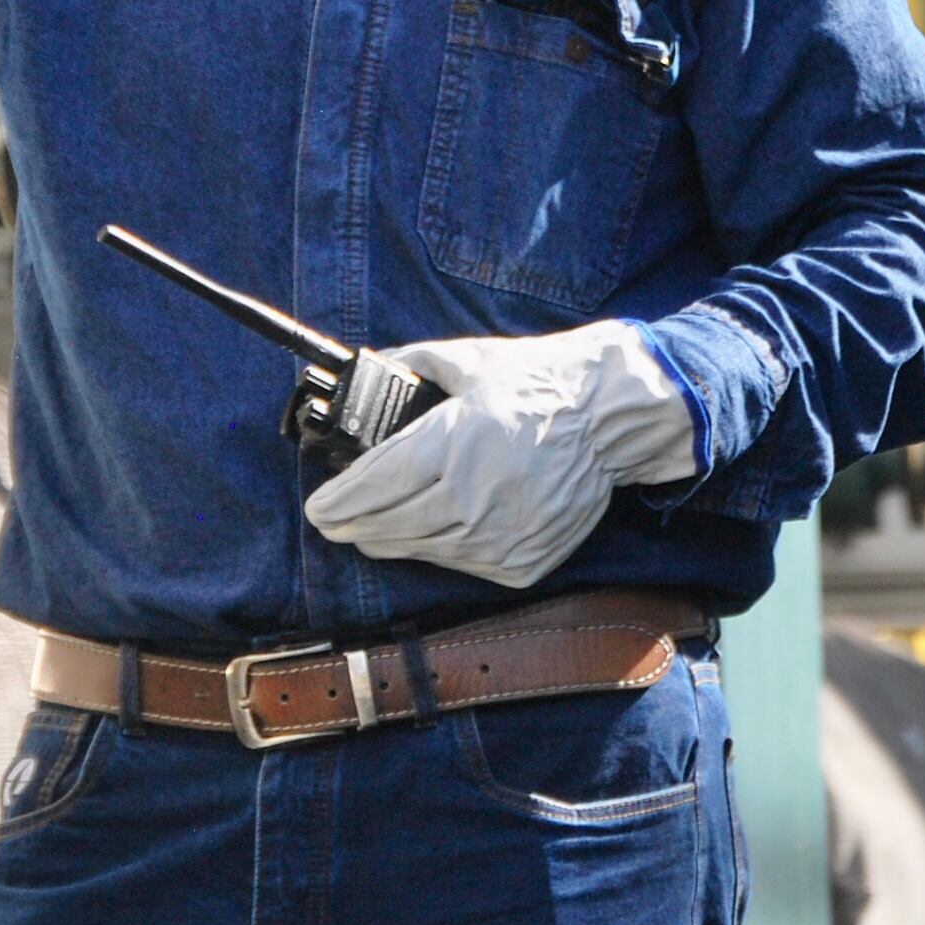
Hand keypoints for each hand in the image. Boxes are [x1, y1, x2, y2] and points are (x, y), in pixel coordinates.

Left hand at [302, 323, 700, 588]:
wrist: (608, 420)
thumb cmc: (537, 386)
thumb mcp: (468, 360)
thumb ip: (410, 364)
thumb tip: (369, 372)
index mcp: (452, 446)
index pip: (372, 488)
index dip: (335, 502)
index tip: (316, 507)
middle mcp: (471, 499)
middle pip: (384, 527)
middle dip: (350, 523)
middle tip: (333, 517)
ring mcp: (497, 538)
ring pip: (417, 551)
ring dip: (387, 538)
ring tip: (372, 526)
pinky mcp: (518, 563)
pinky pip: (459, 564)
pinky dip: (437, 549)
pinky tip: (429, 529)